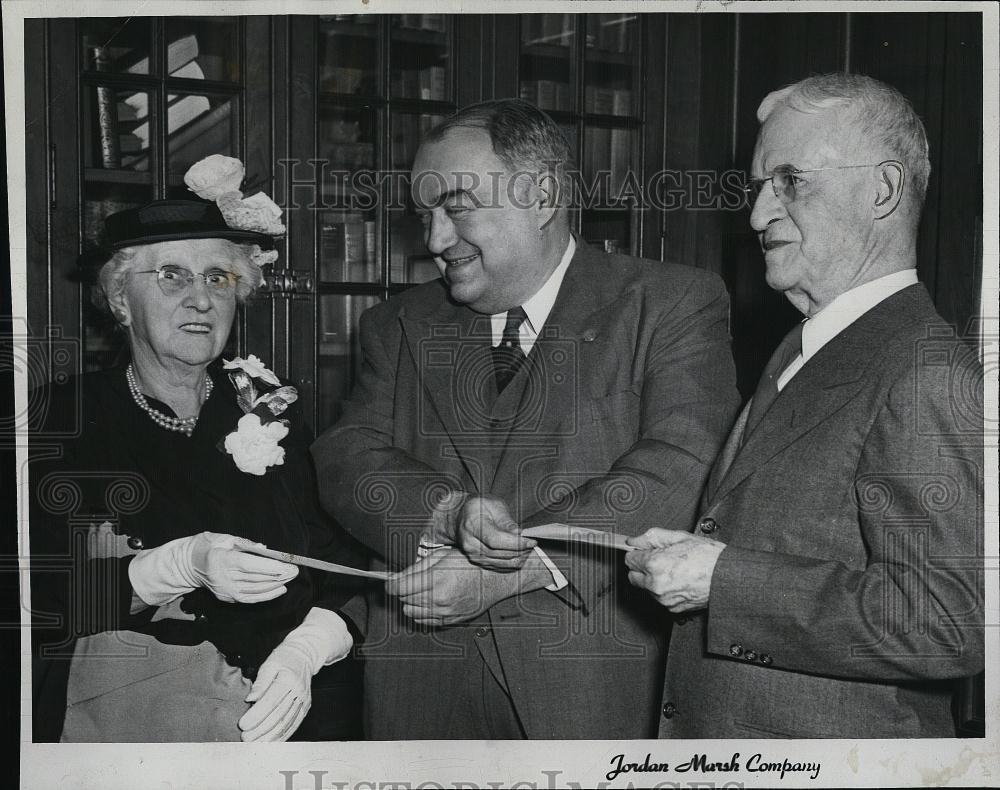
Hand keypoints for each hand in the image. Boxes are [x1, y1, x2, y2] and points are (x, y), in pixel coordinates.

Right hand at [128, 531, 298, 606]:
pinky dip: (267, 595)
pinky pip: (251, 599)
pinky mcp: (227, 598)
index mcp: (221, 559)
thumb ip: (245, 543)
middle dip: (278, 576)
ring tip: (290, 577)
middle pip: (255, 579)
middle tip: (295, 571)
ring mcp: (225, 590)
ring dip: (276, 585)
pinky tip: (280, 589)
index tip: (287, 565)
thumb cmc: (209, 545)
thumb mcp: (224, 538)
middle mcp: (223, 578)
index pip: (250, 565)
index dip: (270, 567)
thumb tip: (265, 550)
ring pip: (255, 590)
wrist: (188, 564)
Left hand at [239, 607, 352, 741]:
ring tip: (254, 743)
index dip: (256, 715)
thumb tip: (250, 699)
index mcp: (288, 679)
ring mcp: (304, 700)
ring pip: (286, 723)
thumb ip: (260, 682)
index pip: (270, 701)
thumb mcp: (269, 664)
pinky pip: (294, 724)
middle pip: (278, 715)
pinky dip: (282, 735)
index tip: (242, 724)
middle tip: (245, 738)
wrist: (305, 655)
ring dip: (270, 736)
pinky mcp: (306, 707)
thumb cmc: (284, 658)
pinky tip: (271, 742)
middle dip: (260, 729)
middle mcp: (298, 691)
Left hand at [386, 548, 544, 625]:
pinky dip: (421, 612)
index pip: (400, 588)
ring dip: (411, 602)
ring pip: (411, 613)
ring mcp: (445, 612)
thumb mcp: (443, 555)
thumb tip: (397, 577)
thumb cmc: (471, 563)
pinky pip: (424, 621)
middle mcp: (439, 599)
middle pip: (404, 600)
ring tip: (420, 591)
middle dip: (402, 591)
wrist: (496, 579)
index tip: (389, 581)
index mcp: (437, 579)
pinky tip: (429, 601)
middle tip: (408, 582)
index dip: (391, 584)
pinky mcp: (451, 621)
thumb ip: (418, 567)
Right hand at [452, 495, 536, 570]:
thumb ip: (506, 520)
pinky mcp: (479, 562)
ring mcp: (473, 555)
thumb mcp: (493, 505)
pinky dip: (513, 562)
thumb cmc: (479, 507)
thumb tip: (519, 534)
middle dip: (520, 550)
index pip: (495, 540)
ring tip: (528, 547)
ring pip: (502, 563)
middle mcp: (470, 543)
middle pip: (500, 553)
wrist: (462, 517)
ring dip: (519, 557)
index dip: (515, 543)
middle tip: (532, 542)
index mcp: (472, 525)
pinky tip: (520, 553)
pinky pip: (500, 567)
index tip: (531, 540)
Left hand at [624, 528, 724, 611]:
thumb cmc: (708, 557)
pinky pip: (659, 598)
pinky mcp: (672, 609)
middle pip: (633, 576)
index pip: (629, 559)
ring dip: (653, 580)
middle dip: (642, 568)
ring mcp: (663, 599)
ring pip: (646, 589)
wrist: (727, 577)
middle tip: (659, 560)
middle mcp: (655, 584)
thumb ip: (651, 537)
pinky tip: (679, 581)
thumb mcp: (679, 536)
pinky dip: (664, 591)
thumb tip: (633, 540)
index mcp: (654, 564)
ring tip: (674, 570)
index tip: (645, 551)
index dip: (638, 553)